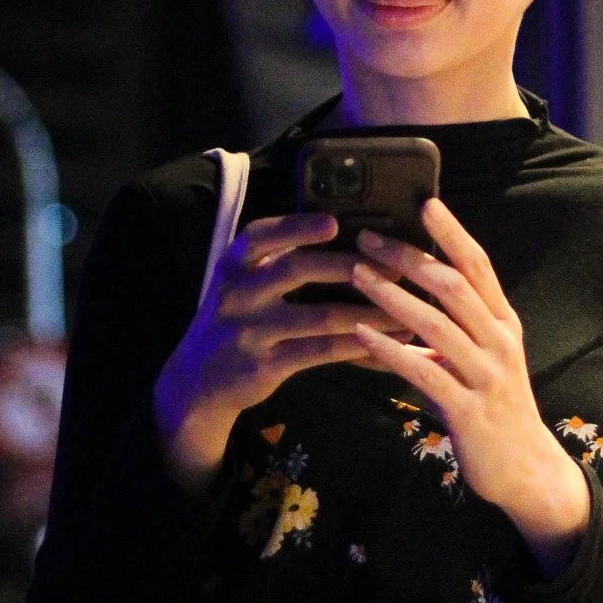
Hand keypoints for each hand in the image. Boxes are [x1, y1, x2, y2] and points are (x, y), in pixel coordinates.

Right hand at [153, 214, 403, 493]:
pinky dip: (357, 346)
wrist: (197, 380)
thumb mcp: (246, 285)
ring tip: (405, 310)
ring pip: (317, 317)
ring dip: (367, 312)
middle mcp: (237, 292)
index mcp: (235, 264)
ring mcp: (249, 330)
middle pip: (295, 269)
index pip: (260, 236)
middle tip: (393, 267)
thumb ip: (283, 263)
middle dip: (347, 266)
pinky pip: (319, 352)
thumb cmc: (240, 320)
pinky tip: (386, 344)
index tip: (332, 223)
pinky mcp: (264, 365)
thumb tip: (353, 243)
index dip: (296, 227)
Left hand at [350, 198, 590, 576]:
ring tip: (356, 275)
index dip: (452, 232)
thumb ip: (453, 323)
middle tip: (367, 237)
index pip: (478, 265)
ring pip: (436, 324)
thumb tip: (407, 286)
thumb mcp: (481, 356)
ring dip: (392, 296)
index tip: (425, 201)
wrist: (523, 467)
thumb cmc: (493, 404)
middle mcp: (499, 341)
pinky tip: (359, 334)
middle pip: (453, 285)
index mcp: (503, 322)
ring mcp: (486, 375)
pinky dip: (389, 349)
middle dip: (409, 257)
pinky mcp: (468, 409)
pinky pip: (423, 371)